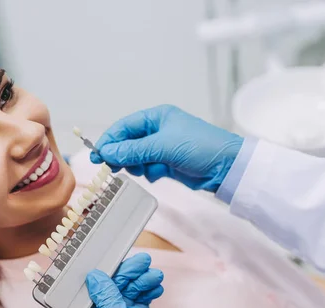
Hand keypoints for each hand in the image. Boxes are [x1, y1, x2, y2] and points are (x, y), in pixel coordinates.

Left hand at [79, 255, 195, 307]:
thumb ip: (107, 299)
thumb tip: (94, 277)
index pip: (95, 292)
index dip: (106, 275)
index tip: (116, 259)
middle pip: (114, 289)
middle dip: (129, 274)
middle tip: (143, 261)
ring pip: (129, 292)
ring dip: (142, 281)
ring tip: (155, 275)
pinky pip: (141, 299)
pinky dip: (148, 291)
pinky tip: (157, 287)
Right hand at [91, 104, 243, 191]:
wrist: (227, 167)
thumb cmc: (200, 147)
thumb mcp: (163, 146)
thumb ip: (133, 150)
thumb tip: (107, 153)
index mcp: (156, 117)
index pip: (124, 127)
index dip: (109, 140)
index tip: (97, 155)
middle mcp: (157, 130)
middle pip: (127, 143)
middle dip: (122, 155)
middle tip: (111, 168)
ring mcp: (162, 147)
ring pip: (135, 158)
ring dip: (138, 165)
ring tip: (147, 168)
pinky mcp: (167, 163)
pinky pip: (147, 168)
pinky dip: (151, 172)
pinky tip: (161, 174)